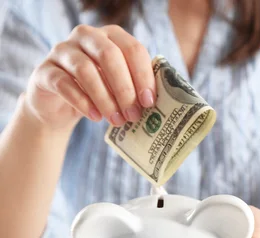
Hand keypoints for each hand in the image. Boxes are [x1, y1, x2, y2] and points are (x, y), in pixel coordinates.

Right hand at [24, 24, 155, 131]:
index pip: (132, 48)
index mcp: (111, 36)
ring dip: (105, 98)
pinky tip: (96, 117)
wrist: (60, 106)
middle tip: (134, 114)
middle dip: (125, 88)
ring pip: (85, 70)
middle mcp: (86, 36)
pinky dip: (83, 102)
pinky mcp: (45, 70)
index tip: (149, 101)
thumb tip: (155, 103)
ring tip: (117, 120)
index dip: (143, 76)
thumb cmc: (100, 92)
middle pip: (109, 55)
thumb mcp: (120, 86)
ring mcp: (62, 51)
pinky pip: (64, 83)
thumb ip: (136, 87)